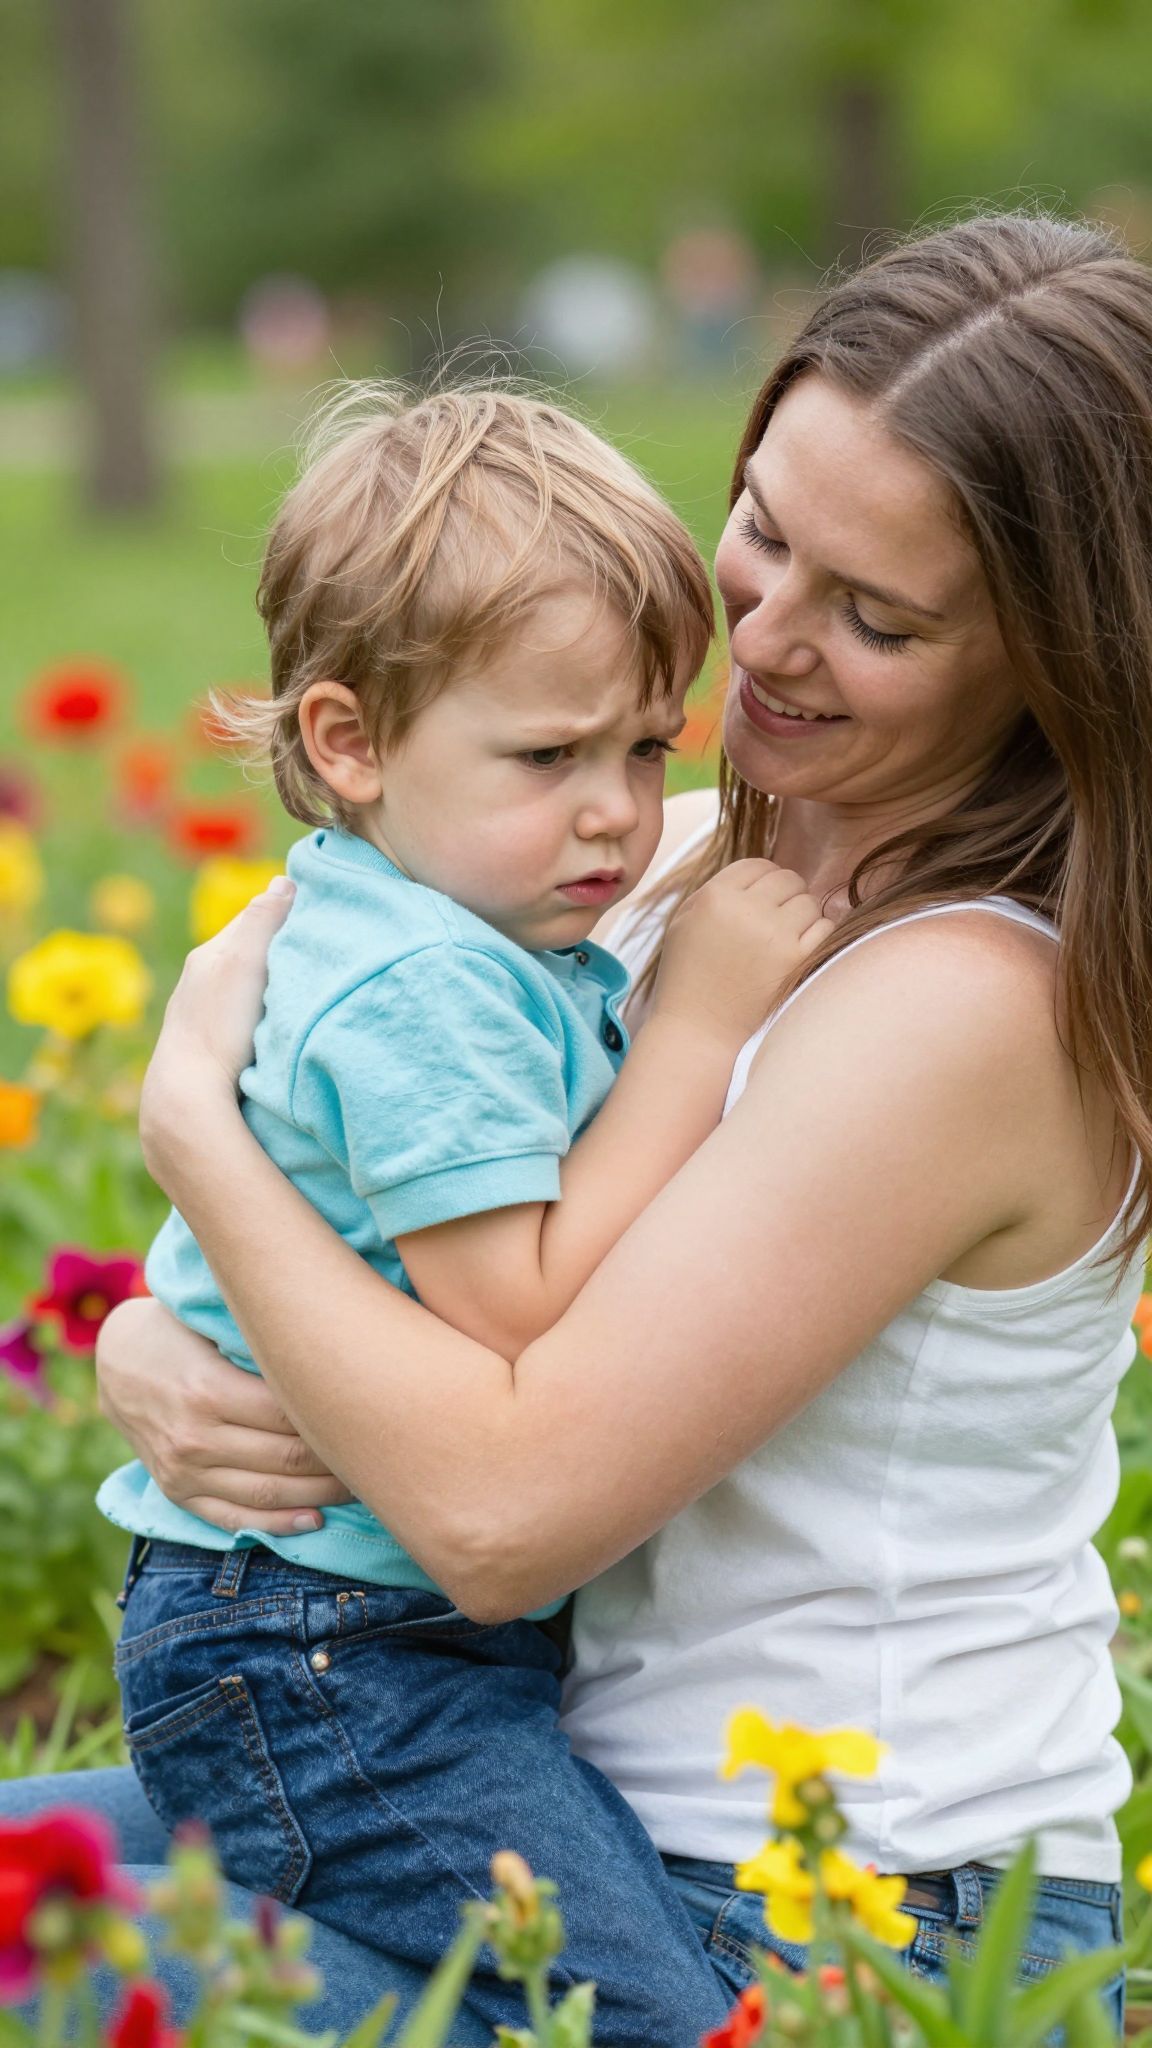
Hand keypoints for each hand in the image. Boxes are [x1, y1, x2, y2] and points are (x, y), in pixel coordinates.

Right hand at [96, 1298, 354, 1534]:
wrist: (116, 1358)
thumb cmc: (179, 1329)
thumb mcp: (216, 1326)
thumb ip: (266, 1348)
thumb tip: (337, 1359)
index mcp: (208, 1390)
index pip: (290, 1417)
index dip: (335, 1419)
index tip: (371, 1413)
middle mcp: (195, 1437)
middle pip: (286, 1459)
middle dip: (338, 1461)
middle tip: (379, 1454)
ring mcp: (183, 1471)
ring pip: (267, 1493)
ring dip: (320, 1496)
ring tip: (360, 1487)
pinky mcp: (177, 1492)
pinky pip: (233, 1519)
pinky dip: (277, 1524)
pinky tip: (314, 1521)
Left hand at [139, 879, 294, 1190]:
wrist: (187, 1099)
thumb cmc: (219, 1026)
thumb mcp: (244, 960)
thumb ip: (263, 918)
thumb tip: (285, 881)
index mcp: (209, 956)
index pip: (255, 918)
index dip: (289, 913)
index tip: (323, 915)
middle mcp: (201, 982)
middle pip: (250, 953)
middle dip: (280, 949)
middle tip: (321, 951)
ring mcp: (203, 1019)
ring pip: (246, 988)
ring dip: (272, 985)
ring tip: (303, 990)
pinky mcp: (210, 1052)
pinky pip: (241, 1019)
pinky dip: (261, 1015)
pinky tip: (277, 1028)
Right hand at [651, 859, 834, 1045]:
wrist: (698, 1031)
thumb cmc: (689, 977)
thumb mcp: (685, 922)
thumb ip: (717, 890)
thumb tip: (761, 873)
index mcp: (715, 896)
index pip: (758, 866)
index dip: (764, 882)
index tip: (762, 902)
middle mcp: (745, 909)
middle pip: (788, 880)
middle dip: (785, 897)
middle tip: (776, 922)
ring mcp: (773, 934)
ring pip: (809, 902)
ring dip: (802, 917)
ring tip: (784, 940)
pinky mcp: (795, 960)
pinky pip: (824, 927)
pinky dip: (817, 935)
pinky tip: (799, 950)